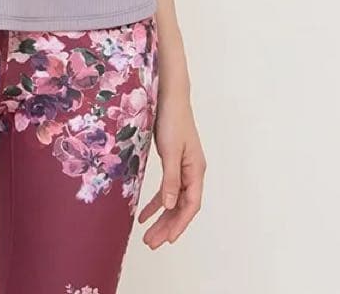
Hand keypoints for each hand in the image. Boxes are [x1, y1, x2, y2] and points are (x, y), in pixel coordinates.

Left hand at [137, 89, 205, 247]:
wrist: (170, 96)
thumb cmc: (172, 119)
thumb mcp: (171, 150)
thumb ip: (171, 178)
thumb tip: (168, 206)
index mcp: (196, 170)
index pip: (191, 205)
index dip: (180, 223)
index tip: (168, 240)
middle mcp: (192, 172)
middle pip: (181, 207)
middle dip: (167, 226)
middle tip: (151, 243)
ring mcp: (183, 168)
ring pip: (173, 201)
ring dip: (161, 218)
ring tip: (147, 236)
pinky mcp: (173, 163)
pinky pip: (166, 189)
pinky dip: (155, 202)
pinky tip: (143, 213)